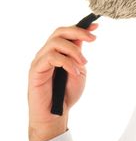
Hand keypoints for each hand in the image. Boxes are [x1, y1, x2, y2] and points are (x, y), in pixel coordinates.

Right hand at [27, 23, 97, 140]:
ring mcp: (40, 61)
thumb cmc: (67, 94)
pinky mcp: (35, 70)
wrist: (56, 114)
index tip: (96, 26)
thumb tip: (83, 38)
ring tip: (84, 64)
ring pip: (55, 42)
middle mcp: (47, 53)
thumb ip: (78, 55)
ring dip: (74, 51)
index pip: (66, 33)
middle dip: (78, 32)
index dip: (81, 27)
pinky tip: (75, 72)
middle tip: (93, 39)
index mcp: (58, 52)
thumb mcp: (79, 70)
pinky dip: (67, 63)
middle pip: (59, 32)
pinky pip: (51, 58)